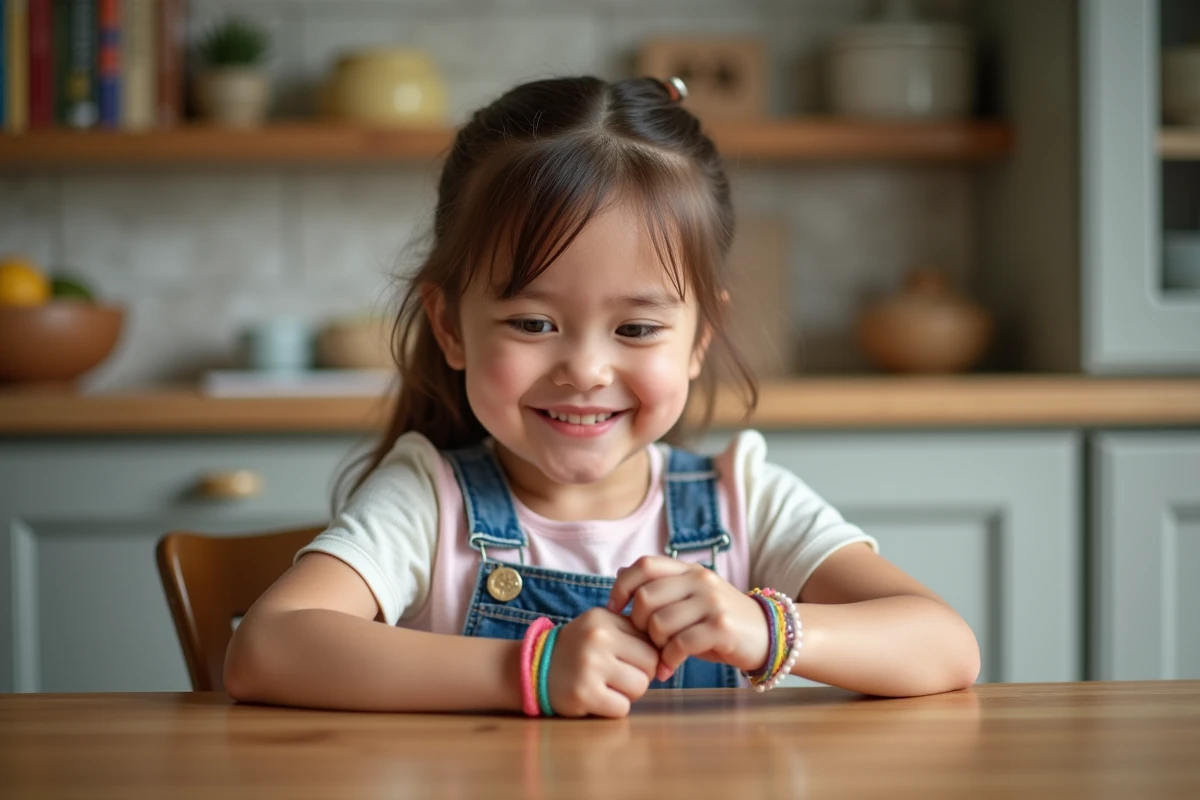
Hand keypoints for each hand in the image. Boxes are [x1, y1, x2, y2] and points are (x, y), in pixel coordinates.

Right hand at [547, 607, 660, 717]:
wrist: (534, 669)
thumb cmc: (579, 649)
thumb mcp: (601, 626)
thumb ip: (632, 631)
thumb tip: (671, 647)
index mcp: (603, 618)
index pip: (650, 640)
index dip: (646, 655)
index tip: (631, 661)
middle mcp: (597, 638)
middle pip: (650, 665)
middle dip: (641, 675)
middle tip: (620, 676)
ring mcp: (589, 666)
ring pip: (640, 687)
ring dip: (629, 693)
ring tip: (609, 687)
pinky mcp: (583, 694)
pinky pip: (622, 708)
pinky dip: (614, 708)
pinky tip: (598, 699)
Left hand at [607, 556, 769, 681]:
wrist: (768, 636)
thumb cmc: (719, 622)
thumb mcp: (691, 598)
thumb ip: (661, 587)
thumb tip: (620, 572)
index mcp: (689, 570)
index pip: (644, 565)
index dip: (622, 585)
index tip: (614, 609)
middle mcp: (700, 580)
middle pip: (646, 597)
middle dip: (637, 624)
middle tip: (644, 642)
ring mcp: (712, 602)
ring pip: (659, 622)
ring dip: (654, 646)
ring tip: (660, 657)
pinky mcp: (721, 627)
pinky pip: (680, 643)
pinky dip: (669, 660)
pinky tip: (669, 668)